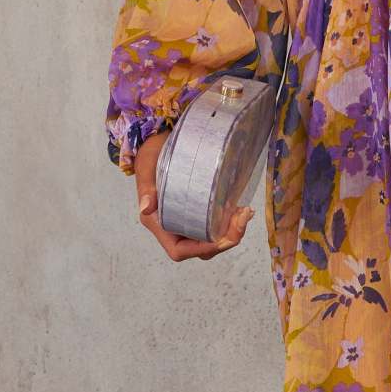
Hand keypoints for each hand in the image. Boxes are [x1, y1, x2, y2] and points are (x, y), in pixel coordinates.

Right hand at [134, 131, 253, 261]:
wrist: (157, 140)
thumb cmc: (150, 154)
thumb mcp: (146, 167)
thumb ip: (147, 188)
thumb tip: (146, 208)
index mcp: (158, 223)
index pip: (179, 251)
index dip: (201, 250)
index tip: (221, 238)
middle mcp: (173, 227)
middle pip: (201, 249)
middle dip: (225, 240)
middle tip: (242, 219)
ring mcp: (187, 220)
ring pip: (211, 240)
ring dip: (231, 233)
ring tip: (245, 214)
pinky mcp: (199, 211)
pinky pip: (215, 226)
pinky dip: (230, 223)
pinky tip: (242, 209)